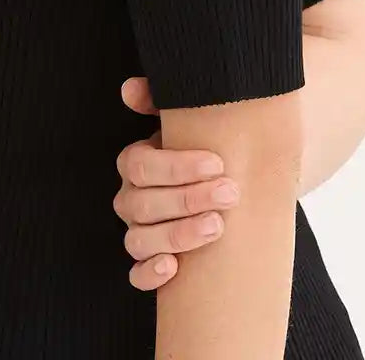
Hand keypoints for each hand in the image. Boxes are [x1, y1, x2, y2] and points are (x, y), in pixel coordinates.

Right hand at [113, 75, 240, 290]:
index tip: (216, 163)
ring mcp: (137, 232)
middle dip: (188, 199)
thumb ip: (161, 100)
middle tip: (229, 193)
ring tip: (217, 226)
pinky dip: (150, 273)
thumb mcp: (191, 122)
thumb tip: (130, 89)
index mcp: (135, 163)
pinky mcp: (149, 263)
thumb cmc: (210, 150)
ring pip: (139, 240)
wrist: (234, 184)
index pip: (141, 166)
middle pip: (143, 204)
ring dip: (177, 235)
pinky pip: (137, 275)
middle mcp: (130, 199)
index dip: (177, 167)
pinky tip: (174, 267)